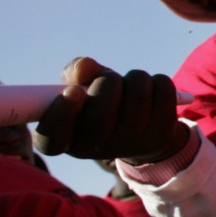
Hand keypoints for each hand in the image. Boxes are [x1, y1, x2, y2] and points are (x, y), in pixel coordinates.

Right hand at [34, 57, 188, 164]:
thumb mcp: (84, 88)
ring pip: (137, 97)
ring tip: (132, 84)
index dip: (61, 114)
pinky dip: (158, 81)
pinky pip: (163, 93)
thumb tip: (83, 67)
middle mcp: (95, 150)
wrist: (143, 130)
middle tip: (110, 78)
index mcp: (67, 139)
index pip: (52, 139)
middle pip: (99, 118)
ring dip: (135, 78)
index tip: (73, 90)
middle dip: (107, 84)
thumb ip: (76, 75)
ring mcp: (130, 145)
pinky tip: (152, 90)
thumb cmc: (103, 104)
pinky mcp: (160, 136)